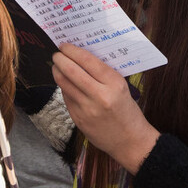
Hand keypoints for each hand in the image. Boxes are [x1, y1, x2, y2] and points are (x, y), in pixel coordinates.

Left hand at [51, 44, 158, 173]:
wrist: (130, 142)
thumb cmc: (128, 112)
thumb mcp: (122, 88)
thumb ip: (104, 74)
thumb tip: (81, 59)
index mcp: (115, 84)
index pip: (88, 61)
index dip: (73, 51)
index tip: (65, 46)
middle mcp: (100, 96)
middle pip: (72, 71)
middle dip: (60, 59)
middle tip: (57, 54)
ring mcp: (87, 109)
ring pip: (65, 85)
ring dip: (57, 72)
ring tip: (56, 66)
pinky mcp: (78, 119)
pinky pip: (67, 98)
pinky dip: (64, 88)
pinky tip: (65, 83)